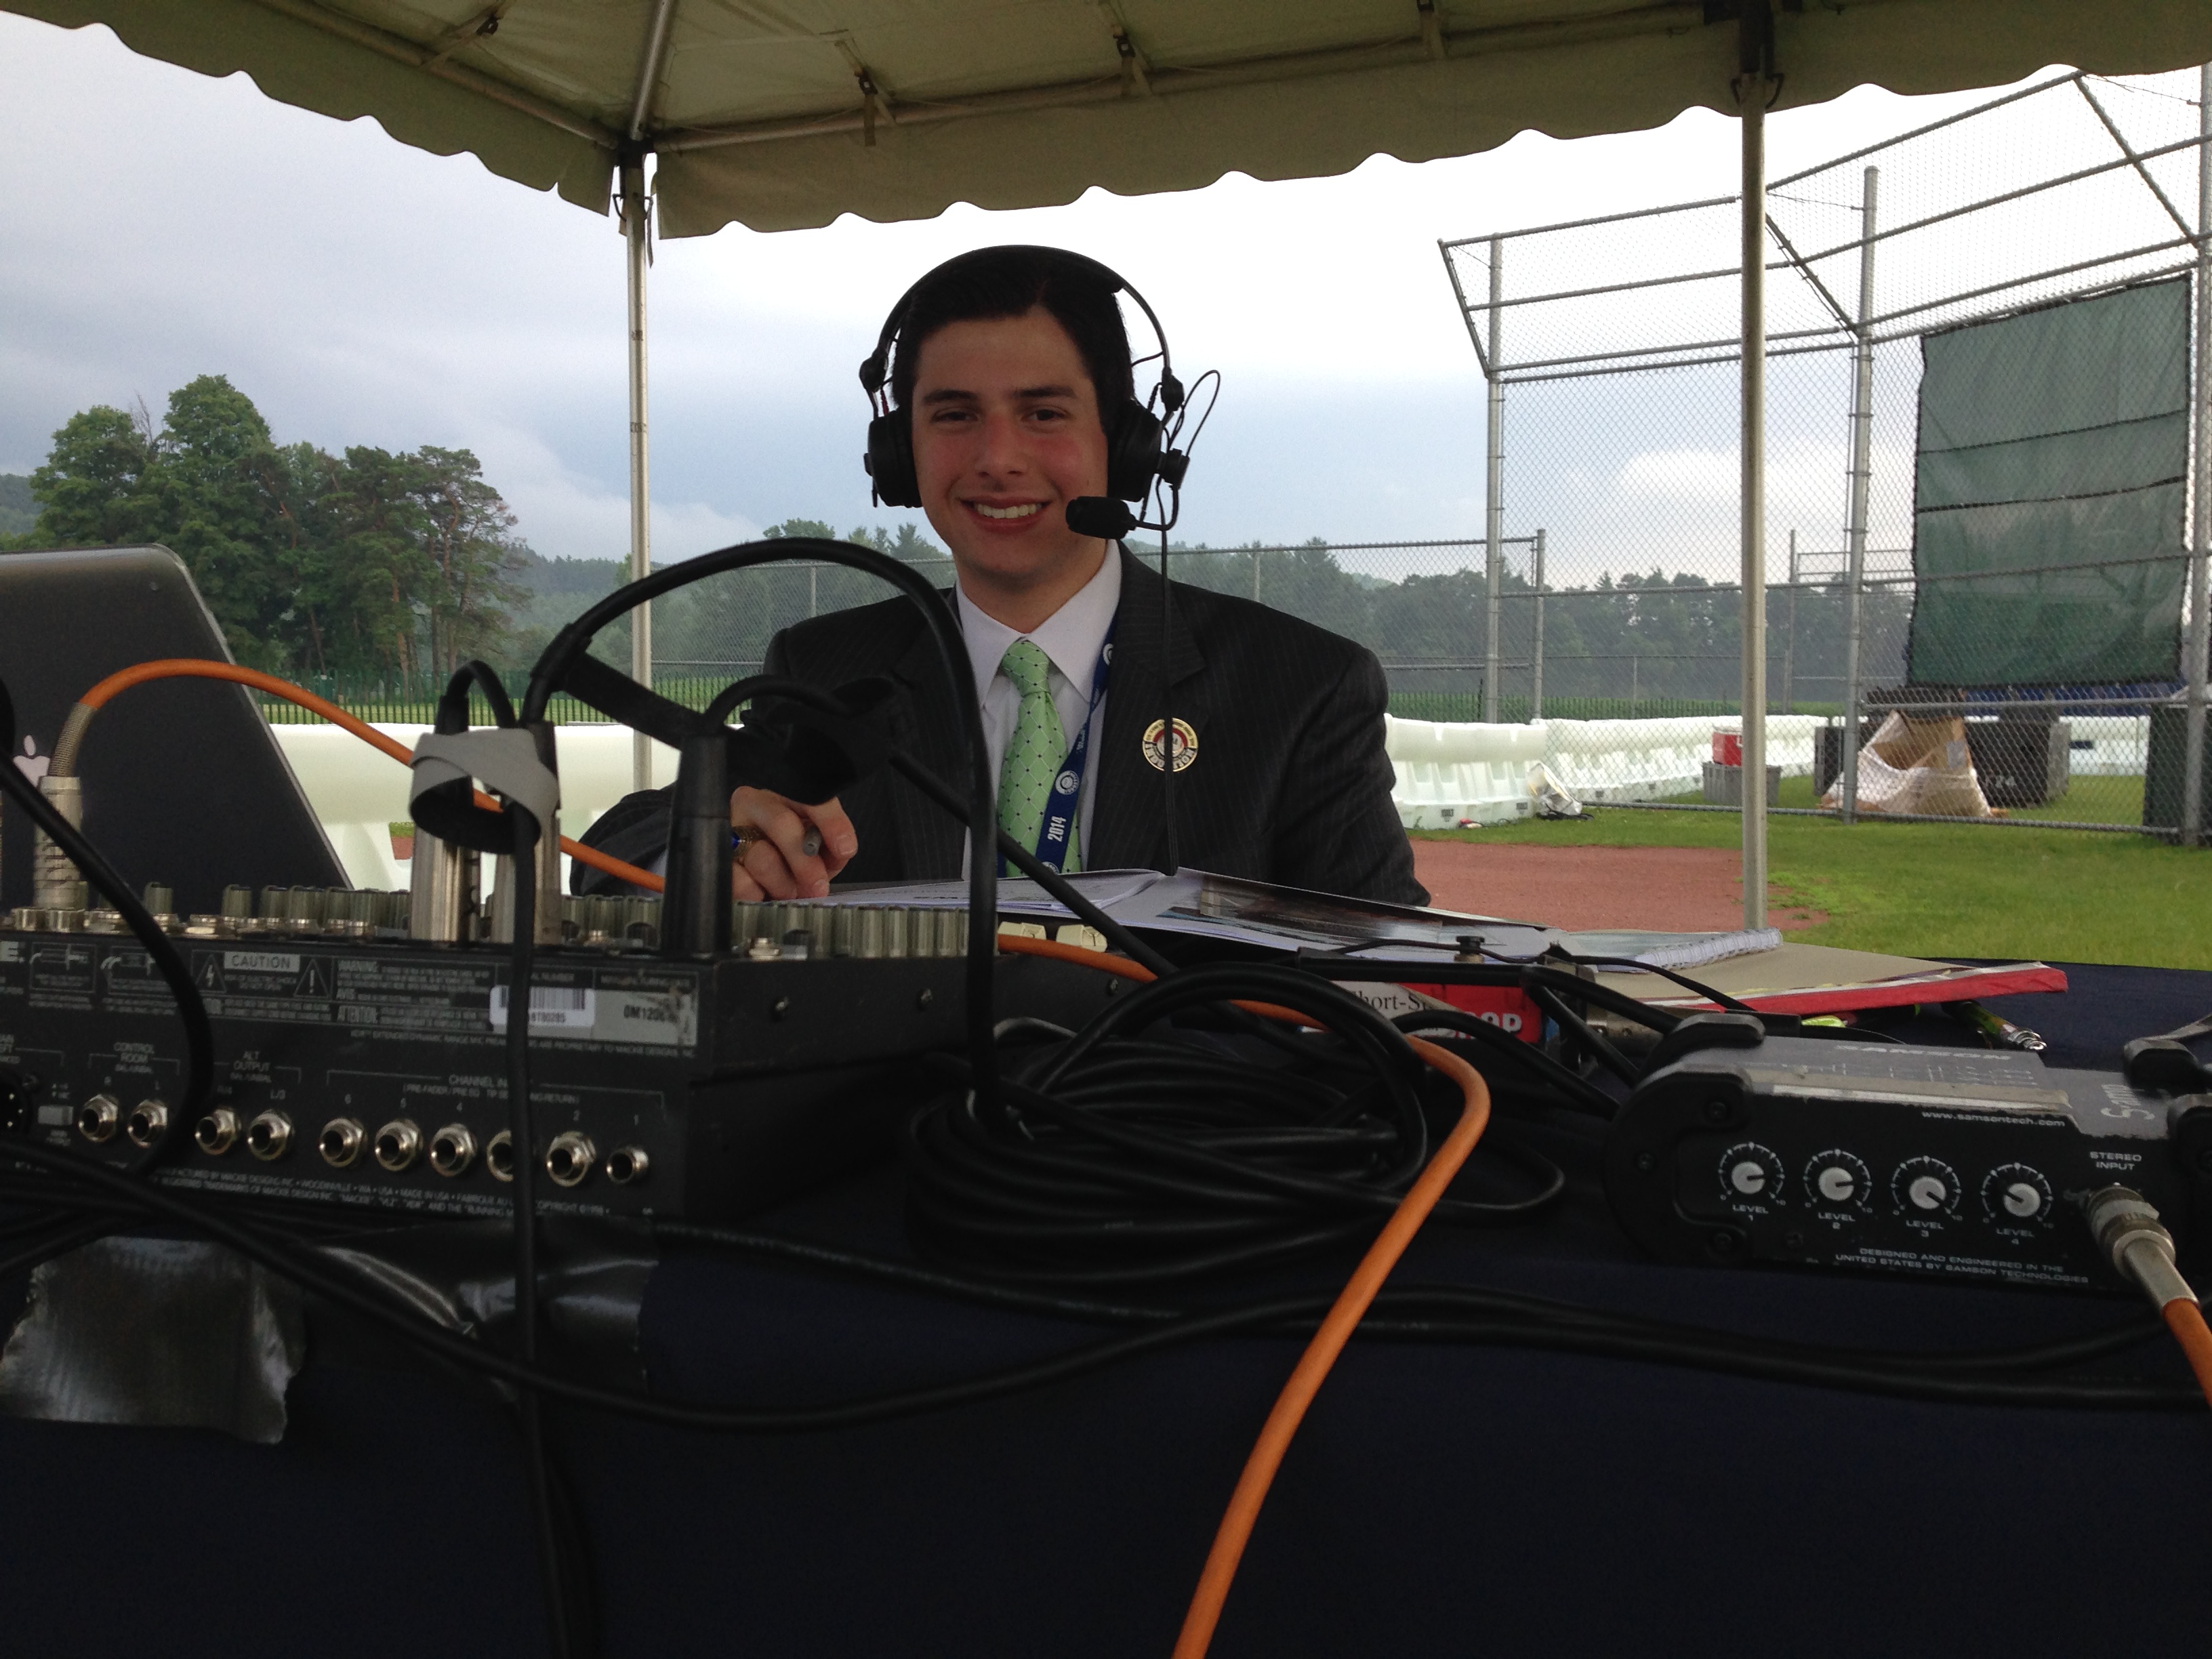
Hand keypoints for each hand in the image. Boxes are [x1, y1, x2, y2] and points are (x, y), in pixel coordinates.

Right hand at [730, 787, 855, 900]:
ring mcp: (733, 830)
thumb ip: (833, 847)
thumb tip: (840, 851)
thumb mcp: (822, 849)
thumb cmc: (798, 855)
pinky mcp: (720, 858)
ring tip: (790, 893)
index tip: (844, 848)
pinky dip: (756, 892)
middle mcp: (756, 805)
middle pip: (781, 824)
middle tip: (817, 886)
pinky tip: (763, 894)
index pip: (810, 799)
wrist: (768, 875)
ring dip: (782, 883)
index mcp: (787, 795)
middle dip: (804, 861)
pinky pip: (738, 879)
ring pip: (761, 857)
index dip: (830, 822)